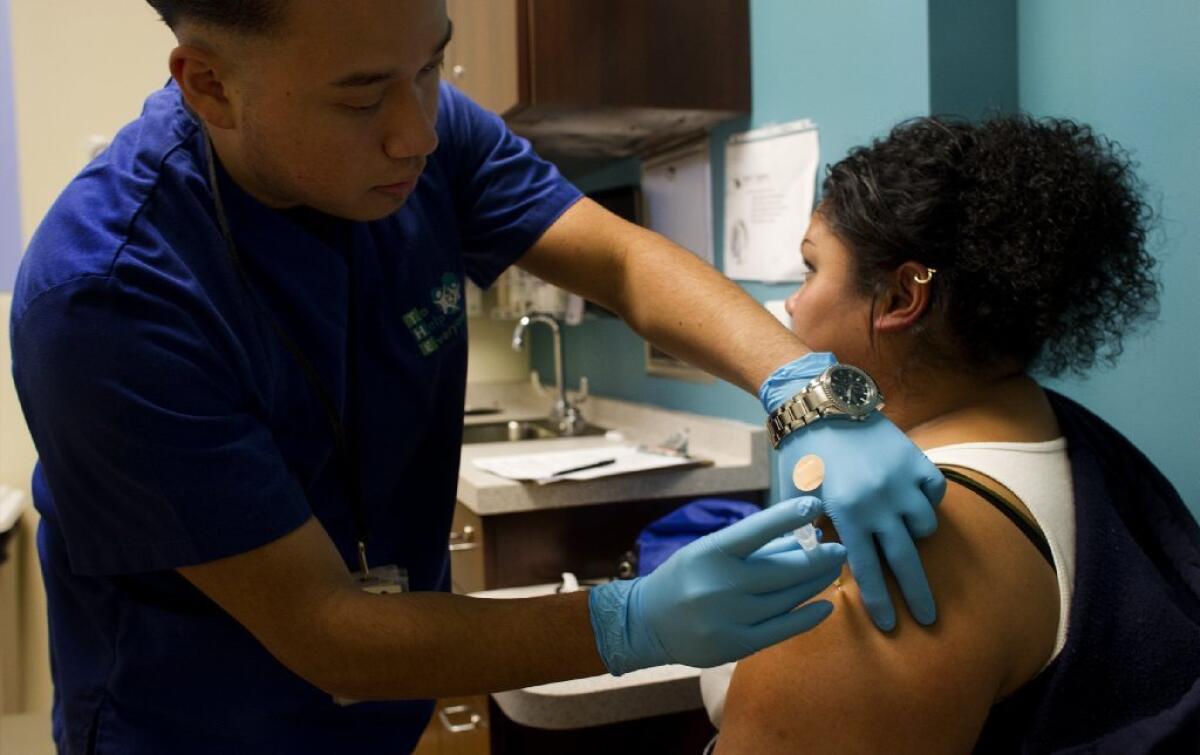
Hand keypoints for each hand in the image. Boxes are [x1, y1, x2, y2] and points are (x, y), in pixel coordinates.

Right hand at [588, 497, 846, 674]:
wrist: (647, 623)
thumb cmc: (686, 578)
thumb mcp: (710, 551)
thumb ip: (755, 548)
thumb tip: (803, 537)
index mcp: (711, 552)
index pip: (757, 529)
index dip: (788, 516)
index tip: (816, 505)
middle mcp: (721, 584)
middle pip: (783, 569)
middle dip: (817, 557)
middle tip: (839, 549)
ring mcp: (729, 617)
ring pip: (787, 597)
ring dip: (815, 582)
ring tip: (831, 569)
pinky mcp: (736, 644)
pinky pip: (782, 629)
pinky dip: (808, 616)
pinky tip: (827, 604)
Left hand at [763, 354, 945, 630]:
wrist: (824, 404)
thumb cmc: (803, 452)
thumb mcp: (798, 495)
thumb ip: (810, 529)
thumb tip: (821, 563)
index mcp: (846, 512)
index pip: (866, 568)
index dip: (879, 600)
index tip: (891, 625)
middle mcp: (878, 501)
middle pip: (905, 558)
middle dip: (918, 594)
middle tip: (929, 618)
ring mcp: (902, 480)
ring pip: (925, 526)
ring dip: (915, 534)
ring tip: (902, 531)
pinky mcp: (917, 460)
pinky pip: (935, 492)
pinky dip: (929, 501)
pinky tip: (914, 500)